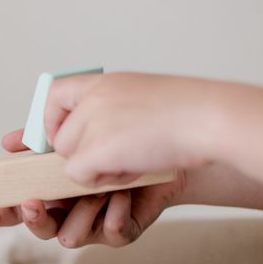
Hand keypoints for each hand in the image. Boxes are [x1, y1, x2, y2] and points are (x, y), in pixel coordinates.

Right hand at [0, 129, 186, 247]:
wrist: (166, 146)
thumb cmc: (122, 136)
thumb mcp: (77, 126)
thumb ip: (41, 136)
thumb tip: (7, 141)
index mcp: (52, 189)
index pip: (14, 206)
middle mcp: (69, 210)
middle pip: (38, 228)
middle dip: (33, 217)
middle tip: (34, 201)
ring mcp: (94, 225)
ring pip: (70, 237)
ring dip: (83, 208)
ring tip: (102, 185)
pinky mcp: (121, 233)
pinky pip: (110, 233)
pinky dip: (116, 210)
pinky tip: (126, 193)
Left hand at [46, 72, 216, 186]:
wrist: (210, 119)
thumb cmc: (191, 114)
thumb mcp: (145, 99)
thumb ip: (116, 110)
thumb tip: (97, 138)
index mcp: (106, 82)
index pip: (55, 94)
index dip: (52, 119)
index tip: (59, 135)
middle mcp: (94, 97)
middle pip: (60, 137)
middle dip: (82, 154)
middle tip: (116, 156)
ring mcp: (93, 122)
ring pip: (68, 159)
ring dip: (96, 169)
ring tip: (131, 160)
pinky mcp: (97, 149)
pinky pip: (77, 175)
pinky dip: (101, 181)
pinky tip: (131, 170)